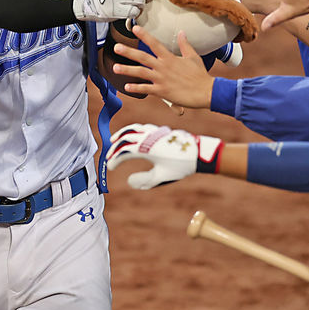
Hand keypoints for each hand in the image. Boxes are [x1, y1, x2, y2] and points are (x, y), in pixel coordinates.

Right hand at [106, 123, 221, 188]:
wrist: (199, 152)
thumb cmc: (181, 165)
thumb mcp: (162, 176)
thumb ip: (145, 180)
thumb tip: (130, 181)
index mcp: (146, 148)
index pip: (124, 151)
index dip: (115, 158)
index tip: (110, 166)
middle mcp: (148, 137)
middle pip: (125, 136)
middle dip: (115, 146)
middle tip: (108, 155)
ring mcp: (155, 132)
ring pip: (133, 128)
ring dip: (122, 134)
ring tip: (115, 140)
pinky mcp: (161, 131)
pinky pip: (142, 128)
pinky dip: (133, 131)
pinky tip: (134, 137)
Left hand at [112, 25, 214, 108]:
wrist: (206, 91)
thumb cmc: (200, 75)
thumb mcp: (193, 57)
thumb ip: (185, 44)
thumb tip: (182, 32)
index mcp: (170, 58)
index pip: (155, 43)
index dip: (144, 35)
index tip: (135, 28)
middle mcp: (163, 67)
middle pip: (143, 57)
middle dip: (128, 52)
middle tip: (116, 47)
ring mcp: (162, 79)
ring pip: (141, 73)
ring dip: (127, 70)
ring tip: (114, 68)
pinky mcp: (162, 91)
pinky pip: (146, 89)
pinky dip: (136, 88)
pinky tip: (126, 87)